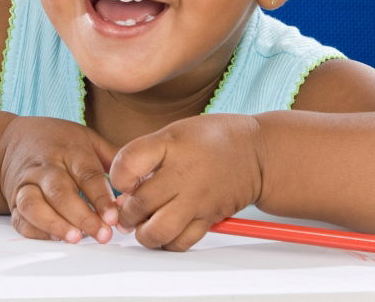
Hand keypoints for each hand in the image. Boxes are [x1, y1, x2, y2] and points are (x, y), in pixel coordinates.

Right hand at [0, 116, 119, 243]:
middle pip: (61, 192)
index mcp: (69, 150)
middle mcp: (46, 166)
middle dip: (82, 215)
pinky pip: (20, 218)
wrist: (10, 140)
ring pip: (34, 204)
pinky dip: (36, 231)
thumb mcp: (87, 138)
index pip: (86, 174)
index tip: (114, 217)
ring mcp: (26, 183)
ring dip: (55, 223)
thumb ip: (113, 158)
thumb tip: (143, 179)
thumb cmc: (57, 141)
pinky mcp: (14, 200)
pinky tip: (54, 238)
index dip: (101, 197)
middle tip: (102, 235)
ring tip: (75, 238)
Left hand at [109, 114, 263, 250]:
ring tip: (144, 224)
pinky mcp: (209, 218)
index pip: (127, 164)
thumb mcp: (174, 132)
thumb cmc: (213, 139)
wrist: (257, 153)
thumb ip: (146, 157)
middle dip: (126, 211)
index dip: (117, 176)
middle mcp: (183, 174)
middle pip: (139, 204)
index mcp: (170, 145)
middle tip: (128, 209)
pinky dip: (168, 242)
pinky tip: (166, 230)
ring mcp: (197, 199)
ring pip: (158, 231)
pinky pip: (181, 242)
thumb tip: (123, 190)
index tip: (122, 179)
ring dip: (143, 233)